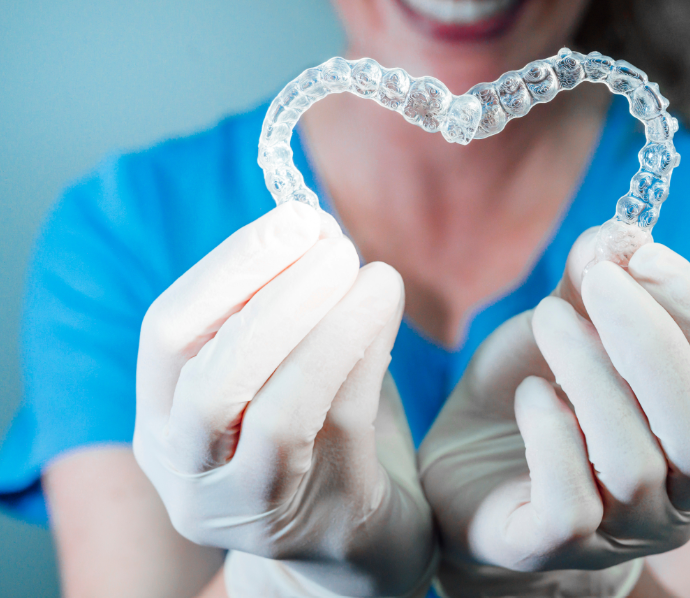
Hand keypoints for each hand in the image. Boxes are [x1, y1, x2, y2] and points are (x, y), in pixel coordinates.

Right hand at [134, 203, 434, 597]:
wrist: (356, 542)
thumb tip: (315, 225)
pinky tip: (386, 310)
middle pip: (209, 380)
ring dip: (326, 327)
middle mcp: (189, 473)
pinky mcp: (319, 520)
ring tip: (372, 272)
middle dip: (273, 297)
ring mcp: (249, 508)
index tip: (294, 219)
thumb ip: (286, 309)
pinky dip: (364, 356)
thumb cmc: (317, 439)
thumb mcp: (282, 371)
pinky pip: (339, 428)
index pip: (167, 336)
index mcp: (164, 424)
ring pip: (275, 413)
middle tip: (333, 243)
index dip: (229, 270)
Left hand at [418, 228, 689, 596]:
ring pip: (634, 464)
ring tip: (549, 321)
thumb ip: (596, 286)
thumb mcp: (568, 329)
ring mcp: (622, 534)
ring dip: (590, 374)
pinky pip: (572, 505)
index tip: (648, 255)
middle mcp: (681, 498)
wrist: (466, 468)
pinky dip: (552, 435)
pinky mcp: (554, 549)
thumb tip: (617, 234)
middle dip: (654, 344)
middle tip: (598, 281)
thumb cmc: (537, 394)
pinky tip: (531, 396)